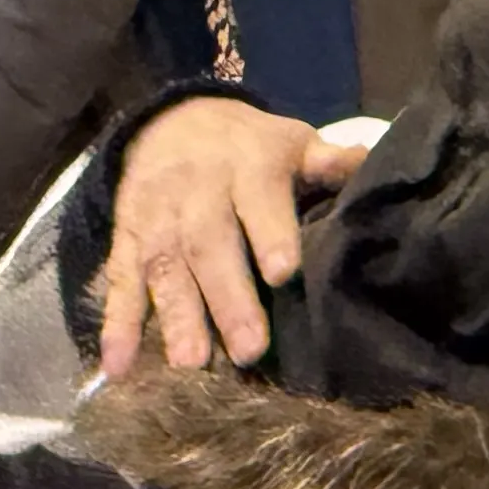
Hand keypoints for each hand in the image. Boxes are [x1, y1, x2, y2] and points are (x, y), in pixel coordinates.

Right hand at [101, 100, 371, 376]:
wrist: (171, 121)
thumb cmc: (250, 148)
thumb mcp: (292, 142)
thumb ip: (329, 161)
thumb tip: (372, 163)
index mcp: (248, 166)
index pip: (259, 200)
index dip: (270, 234)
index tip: (283, 273)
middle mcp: (198, 193)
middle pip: (210, 245)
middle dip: (228, 298)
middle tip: (248, 350)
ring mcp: (158, 219)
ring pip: (165, 267)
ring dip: (176, 317)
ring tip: (190, 363)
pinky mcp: (128, 240)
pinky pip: (119, 282)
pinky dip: (117, 325)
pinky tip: (117, 367)